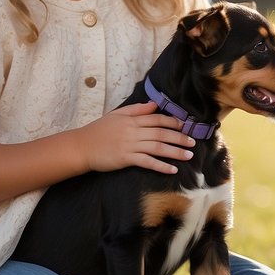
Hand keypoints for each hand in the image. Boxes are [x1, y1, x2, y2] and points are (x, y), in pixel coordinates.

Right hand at [73, 101, 194, 174]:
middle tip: (192, 142)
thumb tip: (154, 105)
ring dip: (175, 152)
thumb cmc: (98, 131)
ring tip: (188, 155)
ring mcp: (130, 145)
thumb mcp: (116, 115)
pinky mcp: (126, 158)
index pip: (157, 119)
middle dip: (179, 137)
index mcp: (132, 119)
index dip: (173, 122)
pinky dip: (161, 166)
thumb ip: (136, 110)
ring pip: (158, 147)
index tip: (185, 126)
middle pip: (161, 133)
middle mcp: (133, 131)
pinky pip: (147, 162)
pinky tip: (172, 170)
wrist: (81, 146)